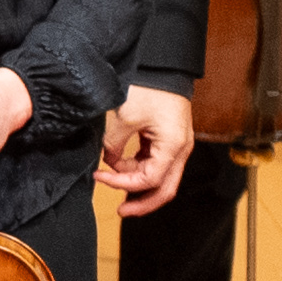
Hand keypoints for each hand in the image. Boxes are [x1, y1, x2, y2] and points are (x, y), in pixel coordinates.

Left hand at [101, 82, 193, 216]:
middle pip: (164, 190)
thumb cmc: (150, 88)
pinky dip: (139, 171)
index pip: (149, 179)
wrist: (163, 68)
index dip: (123, 183)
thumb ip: (114, 146)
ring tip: (114, 185)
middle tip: (121, 212)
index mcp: (173, 146)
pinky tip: (121, 169)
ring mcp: (177, 147)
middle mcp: (180, 150)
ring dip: (138, 186)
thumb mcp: (124, 118)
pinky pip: (156, 165)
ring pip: (161, 179)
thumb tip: (108, 162)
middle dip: (142, 203)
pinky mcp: (169, 141)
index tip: (100, 177)